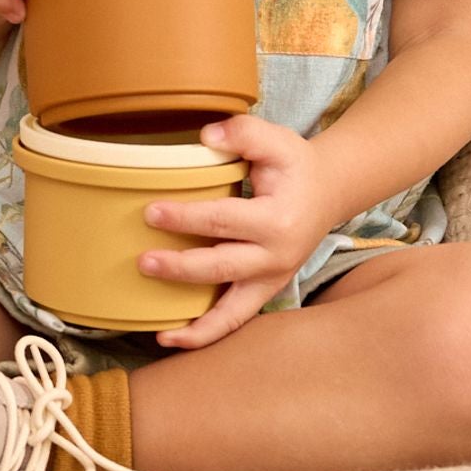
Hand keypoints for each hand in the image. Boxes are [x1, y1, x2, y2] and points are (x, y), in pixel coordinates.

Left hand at [139, 114, 332, 350]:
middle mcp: (276, 258)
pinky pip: (235, 320)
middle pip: (222, 268)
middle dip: (180, 268)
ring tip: (159, 329)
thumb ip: (244, 132)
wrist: (327, 193)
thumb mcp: (278, 140)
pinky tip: (171, 338)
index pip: (223, 221)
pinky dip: (206, 335)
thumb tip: (205, 136)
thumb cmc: (296, 167)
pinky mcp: (264, 291)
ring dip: (194, 324)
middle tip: (143, 262)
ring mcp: (271, 280)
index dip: (186, 218)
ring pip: (232, 312)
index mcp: (277, 221)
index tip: (151, 213)